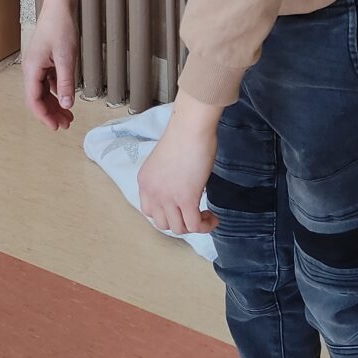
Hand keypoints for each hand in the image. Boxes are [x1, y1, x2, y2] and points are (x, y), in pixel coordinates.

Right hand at [22, 0, 78, 130]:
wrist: (59, 7)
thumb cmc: (60, 27)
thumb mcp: (67, 57)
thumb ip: (66, 82)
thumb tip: (67, 104)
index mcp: (32, 69)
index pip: (34, 100)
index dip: (44, 116)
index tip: (56, 127)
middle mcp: (32, 69)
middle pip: (38, 98)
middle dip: (51, 113)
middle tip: (66, 125)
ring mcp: (38, 65)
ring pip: (44, 91)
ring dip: (55, 104)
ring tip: (68, 116)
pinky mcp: (45, 61)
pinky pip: (48, 82)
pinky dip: (57, 92)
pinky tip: (67, 97)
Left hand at [138, 96, 222, 236]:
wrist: (190, 128)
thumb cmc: (183, 136)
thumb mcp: (165, 162)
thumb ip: (167, 179)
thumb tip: (182, 190)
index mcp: (144, 182)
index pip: (149, 211)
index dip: (166, 214)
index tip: (180, 208)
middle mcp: (152, 193)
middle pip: (162, 224)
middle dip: (180, 222)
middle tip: (195, 213)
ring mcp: (167, 197)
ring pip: (179, 229)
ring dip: (194, 227)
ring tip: (206, 217)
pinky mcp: (186, 199)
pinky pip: (194, 226)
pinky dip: (205, 226)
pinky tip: (214, 218)